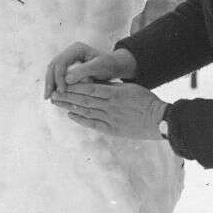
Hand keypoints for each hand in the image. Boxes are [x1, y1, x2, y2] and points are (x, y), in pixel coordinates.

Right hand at [42, 42, 135, 97]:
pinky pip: (56, 75)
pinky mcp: (67, 66)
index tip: (62, 91)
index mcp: (76, 49)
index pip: (61, 63)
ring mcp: (67, 58)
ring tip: (48, 98)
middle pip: (53, 66)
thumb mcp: (100, 67)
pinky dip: (54, 85)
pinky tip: (54, 95)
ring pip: (52, 71)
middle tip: (48, 96)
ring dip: (50, 84)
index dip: (58, 77)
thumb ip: (84, 71)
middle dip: (50, 82)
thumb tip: (66, 80)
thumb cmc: (110, 65)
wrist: (115, 65)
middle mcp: (69, 52)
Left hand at [49, 82, 166, 139]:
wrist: (159, 120)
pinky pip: (93, 124)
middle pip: (83, 100)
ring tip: (56, 103)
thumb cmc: (146, 101)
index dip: (74, 86)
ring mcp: (111, 119)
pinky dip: (81, 119)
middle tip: (52, 93)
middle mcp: (110, 106)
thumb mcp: (130, 88)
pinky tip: (70, 114)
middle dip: (66, 96)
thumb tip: (94, 82)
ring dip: (69, 107)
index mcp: (115, 93)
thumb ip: (112, 87)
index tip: (62, 83)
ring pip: (86, 111)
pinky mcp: (112, 130)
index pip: (89, 88)